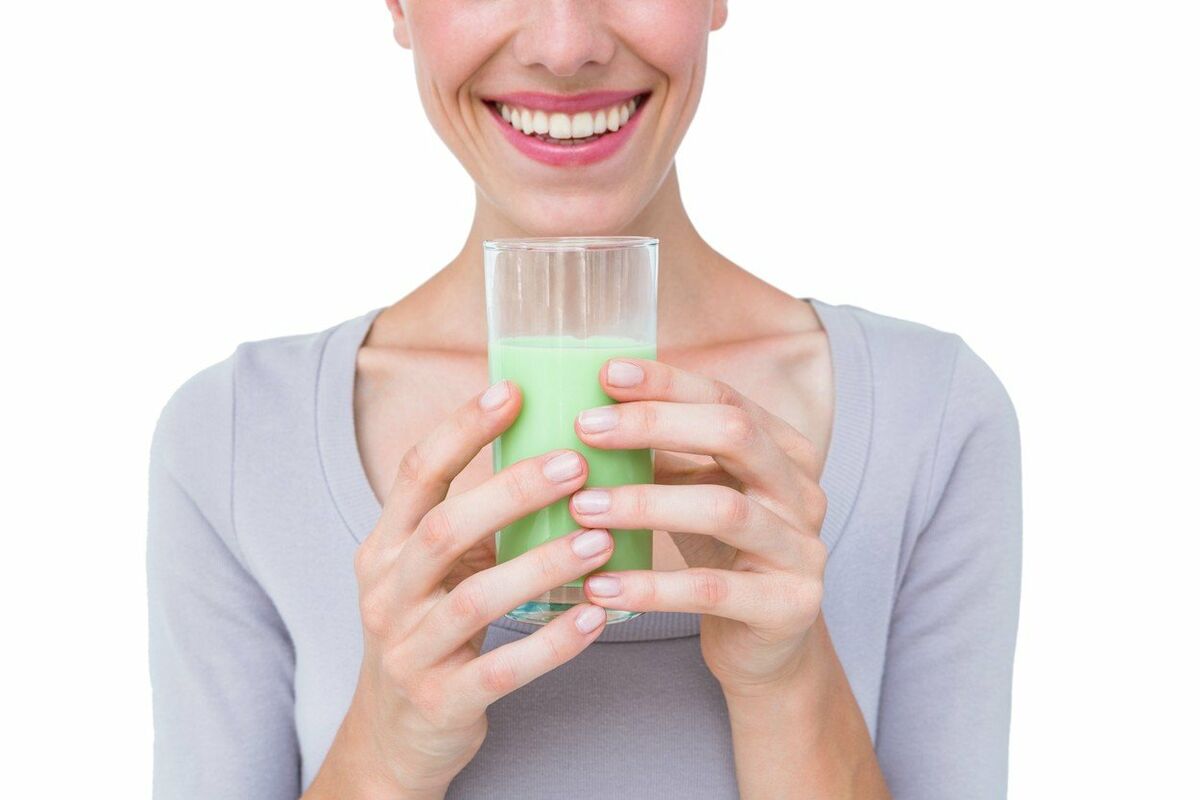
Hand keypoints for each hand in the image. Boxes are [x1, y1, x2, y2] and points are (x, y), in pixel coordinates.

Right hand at [308, 380, 611, 798]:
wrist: (396, 736)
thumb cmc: (430, 631)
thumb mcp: (430, 571)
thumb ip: (468, 520)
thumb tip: (544, 445)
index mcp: (384, 548)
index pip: (416, 474)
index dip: (462, 428)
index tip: (514, 390)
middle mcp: (387, 593)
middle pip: (443, 528)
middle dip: (511, 491)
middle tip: (576, 463)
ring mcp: (409, 650)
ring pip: (476, 599)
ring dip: (543, 563)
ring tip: (601, 537)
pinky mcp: (441, 700)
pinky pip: (502, 669)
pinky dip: (552, 642)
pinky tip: (597, 616)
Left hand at [569, 358, 828, 696]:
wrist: (765, 647)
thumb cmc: (719, 556)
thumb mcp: (693, 493)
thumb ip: (661, 453)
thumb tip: (586, 410)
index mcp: (784, 450)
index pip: (725, 398)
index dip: (667, 383)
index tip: (606, 374)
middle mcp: (803, 490)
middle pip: (735, 435)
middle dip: (655, 425)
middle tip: (585, 430)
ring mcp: (803, 548)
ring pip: (723, 510)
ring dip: (645, 504)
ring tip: (583, 508)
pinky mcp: (788, 605)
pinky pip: (710, 591)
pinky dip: (651, 587)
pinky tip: (599, 587)